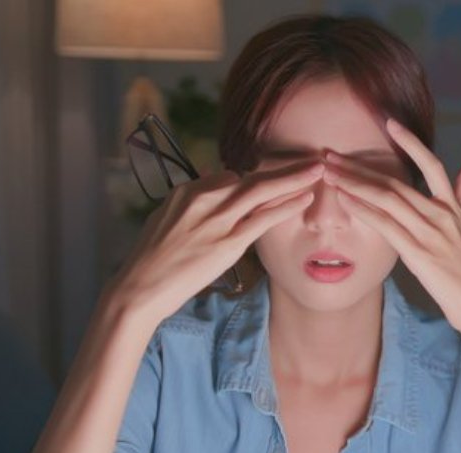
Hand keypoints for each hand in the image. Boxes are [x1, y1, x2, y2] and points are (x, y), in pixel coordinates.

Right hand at [113, 163, 323, 323]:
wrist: (141, 284)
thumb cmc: (153, 257)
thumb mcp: (166, 218)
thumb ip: (190, 200)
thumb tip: (209, 178)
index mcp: (189, 191)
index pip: (231, 176)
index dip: (260, 177)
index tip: (281, 174)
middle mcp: (204, 198)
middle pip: (253, 177)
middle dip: (287, 167)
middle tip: (314, 158)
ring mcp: (216, 220)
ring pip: (262, 191)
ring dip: (294, 178)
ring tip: (319, 169)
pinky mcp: (227, 243)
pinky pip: (263, 218)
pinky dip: (286, 205)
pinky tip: (305, 197)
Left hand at [324, 118, 460, 337]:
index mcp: (453, 207)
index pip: (432, 164)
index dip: (411, 142)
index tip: (390, 122)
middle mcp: (441, 215)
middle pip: (396, 181)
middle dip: (360, 166)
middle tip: (332, 154)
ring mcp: (430, 233)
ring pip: (387, 199)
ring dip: (355, 183)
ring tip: (329, 173)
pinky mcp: (419, 254)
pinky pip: (386, 226)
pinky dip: (364, 210)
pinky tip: (344, 200)